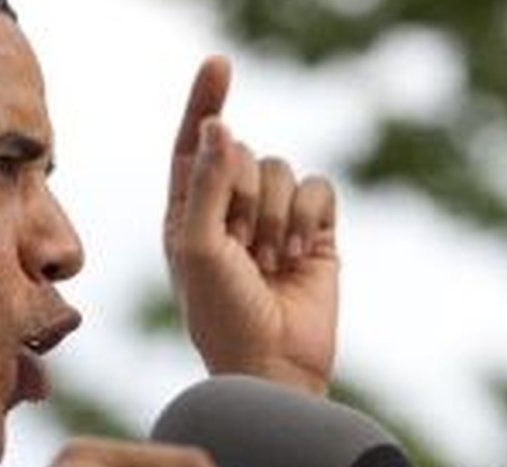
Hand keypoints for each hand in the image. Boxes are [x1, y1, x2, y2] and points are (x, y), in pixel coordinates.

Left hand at [164, 56, 338, 392]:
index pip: (194, 145)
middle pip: (242, 154)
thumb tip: (217, 126)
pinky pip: (318, 188)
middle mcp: (229, 209)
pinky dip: (308, 216)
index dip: (205, 102)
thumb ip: (207, 185)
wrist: (271, 364)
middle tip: (240, 247)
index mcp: (189, 212)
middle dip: (243, 197)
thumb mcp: (199, 247)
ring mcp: (273, 218)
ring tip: (268, 261)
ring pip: (281, 169)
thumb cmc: (220, 313)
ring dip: (275, 215)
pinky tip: (298, 254)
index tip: (219, 63)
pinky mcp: (315, 230)